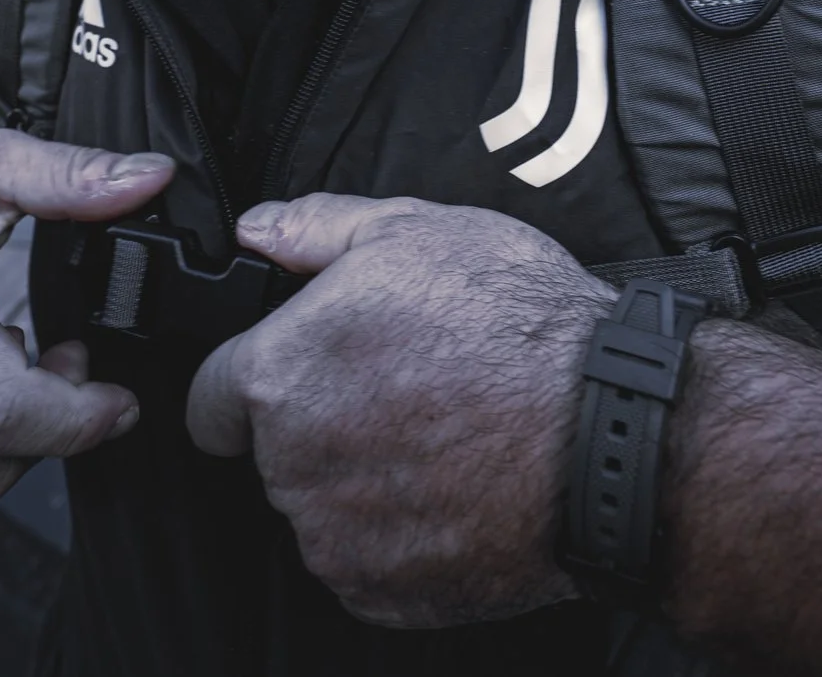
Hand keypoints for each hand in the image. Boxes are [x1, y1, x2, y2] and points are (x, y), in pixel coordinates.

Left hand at [186, 195, 617, 627]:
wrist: (612, 435)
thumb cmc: (522, 329)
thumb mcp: (420, 230)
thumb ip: (315, 229)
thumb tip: (257, 230)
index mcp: (280, 375)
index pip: (209, 399)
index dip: (251, 380)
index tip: (303, 376)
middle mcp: (292, 466)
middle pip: (274, 453)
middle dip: (322, 425)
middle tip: (403, 391)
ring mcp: (336, 538)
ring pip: (322, 509)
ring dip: (360, 482)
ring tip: (442, 436)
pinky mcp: (383, 592)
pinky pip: (368, 562)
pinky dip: (401, 536)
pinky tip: (457, 487)